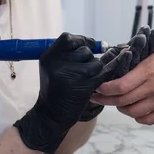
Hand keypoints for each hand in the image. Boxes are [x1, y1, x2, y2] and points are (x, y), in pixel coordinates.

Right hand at [14, 33, 130, 152]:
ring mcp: (71, 75)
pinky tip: (101, 78)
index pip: (68, 38)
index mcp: (49, 57)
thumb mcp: (53, 67)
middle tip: (84, 68)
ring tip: (88, 77)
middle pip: (84, 50)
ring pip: (95, 62)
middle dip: (89, 57)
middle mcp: (58, 64)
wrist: (50, 114)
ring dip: (96, 68)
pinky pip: (101, 74)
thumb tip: (99, 43)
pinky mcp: (84, 86)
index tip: (89, 45)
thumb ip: (69, 53)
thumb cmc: (55, 88)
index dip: (81, 40)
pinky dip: (105, 74)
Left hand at [92, 35, 153, 124]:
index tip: (98, 86)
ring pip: (132, 112)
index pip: (121, 85)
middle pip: (122, 100)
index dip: (105, 88)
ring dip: (120, 107)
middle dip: (105, 99)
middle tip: (97, 96)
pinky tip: (133, 108)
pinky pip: (146, 119)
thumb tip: (123, 48)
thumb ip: (142, 44)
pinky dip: (136, 116)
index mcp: (151, 69)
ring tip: (115, 100)